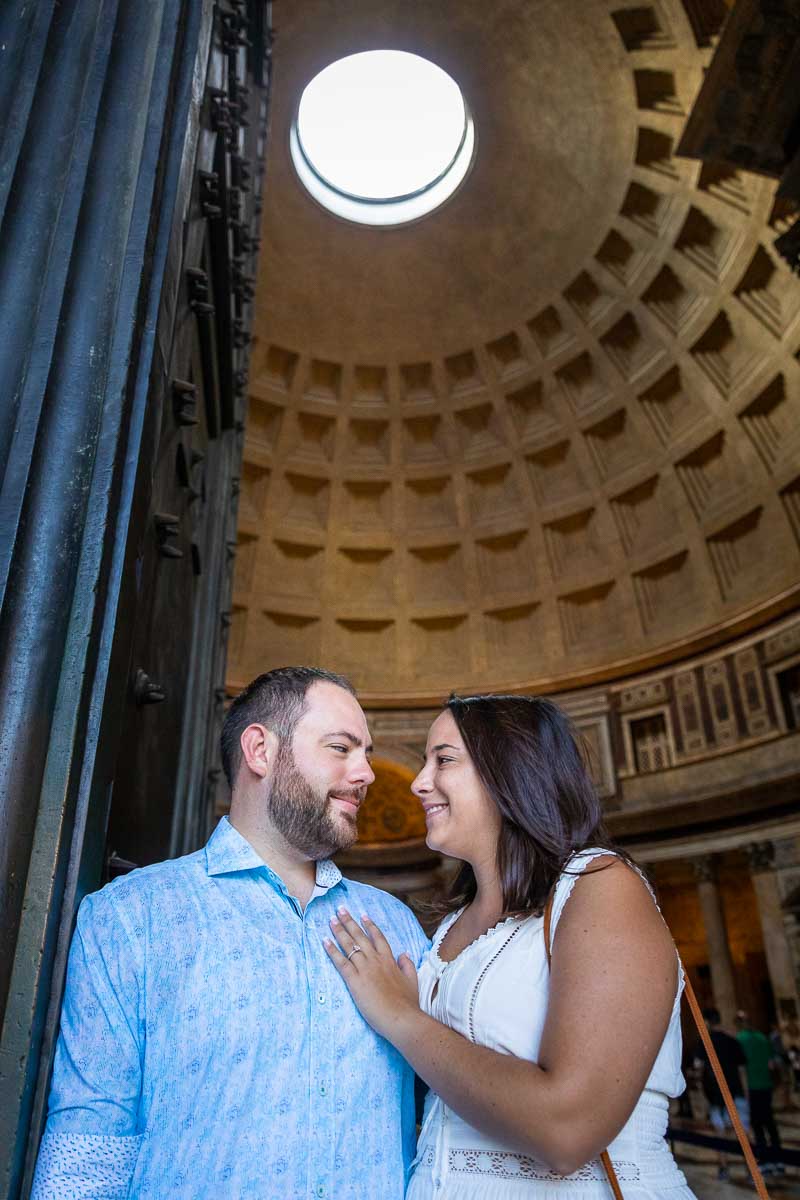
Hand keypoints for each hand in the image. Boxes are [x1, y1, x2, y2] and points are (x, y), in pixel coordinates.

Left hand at [324, 906, 419, 1042]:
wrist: (401, 1018)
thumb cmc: (407, 1003)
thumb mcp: (412, 980)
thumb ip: (408, 965)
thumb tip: (405, 953)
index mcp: (390, 960)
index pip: (378, 938)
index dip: (370, 926)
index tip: (363, 915)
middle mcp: (376, 960)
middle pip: (360, 937)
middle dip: (349, 922)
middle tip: (340, 909)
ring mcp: (365, 969)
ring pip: (349, 946)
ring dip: (339, 932)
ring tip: (331, 920)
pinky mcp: (355, 981)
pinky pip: (341, 962)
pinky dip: (332, 951)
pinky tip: (325, 942)